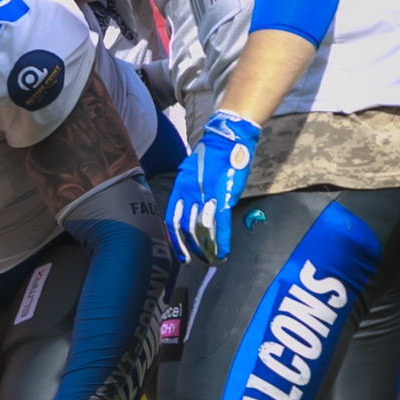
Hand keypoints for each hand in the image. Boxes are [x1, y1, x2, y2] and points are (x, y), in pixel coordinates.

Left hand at [168, 110, 258, 264]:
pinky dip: (222, 241)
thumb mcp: (191, 172)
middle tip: (193, 260)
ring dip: (206, 247)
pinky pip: (221, 224)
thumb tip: (190, 207)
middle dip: (190, 247)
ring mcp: (207, 196)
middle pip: (186, 227)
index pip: (172, 218)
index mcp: (180, 188)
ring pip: (203, 229)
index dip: (173, 238)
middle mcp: (191, 194)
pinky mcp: (225, 197)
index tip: (177, 251)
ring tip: (209, 259)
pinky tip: (223, 252)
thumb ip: (188, 190)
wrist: (227, 139)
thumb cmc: (211, 155)